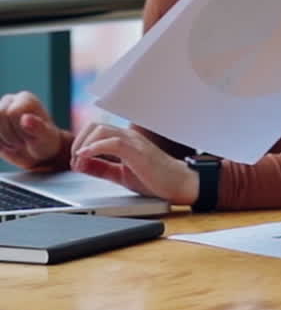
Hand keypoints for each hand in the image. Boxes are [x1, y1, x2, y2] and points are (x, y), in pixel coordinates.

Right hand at [0, 91, 62, 169]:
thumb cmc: (44, 141)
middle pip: (0, 114)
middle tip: (23, 142)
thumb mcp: (45, 137)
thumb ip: (38, 127)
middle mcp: (10, 101)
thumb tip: (25, 118)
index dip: (20, 129)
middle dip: (10, 135)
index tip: (31, 136)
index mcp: (25, 99)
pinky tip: (8, 146)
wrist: (36, 153)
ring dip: (4, 140)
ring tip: (16, 144)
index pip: (13, 112)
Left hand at [70, 123, 199, 205]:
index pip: (97, 130)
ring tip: (78, 159)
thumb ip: (102, 168)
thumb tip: (80, 164)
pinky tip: (85, 156)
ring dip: (84, 143)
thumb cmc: (154, 179)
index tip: (74, 161)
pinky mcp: (137, 151)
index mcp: (124, 140)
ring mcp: (133, 142)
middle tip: (74, 159)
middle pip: (96, 126)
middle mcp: (128, 136)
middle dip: (79, 140)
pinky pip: (113, 143)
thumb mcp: (121, 175)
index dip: (81, 142)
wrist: (178, 184)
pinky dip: (95, 147)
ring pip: (102, 130)